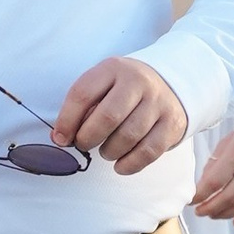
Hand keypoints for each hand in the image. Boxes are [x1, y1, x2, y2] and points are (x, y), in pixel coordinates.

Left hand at [53, 56, 187, 175]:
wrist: (169, 83)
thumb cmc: (124, 90)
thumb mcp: (102, 85)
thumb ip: (81, 107)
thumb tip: (60, 137)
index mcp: (113, 68)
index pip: (82, 94)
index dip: (66, 121)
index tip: (61, 138)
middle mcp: (138, 82)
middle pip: (107, 117)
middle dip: (88, 138)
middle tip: (84, 145)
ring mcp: (158, 102)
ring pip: (128, 136)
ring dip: (109, 151)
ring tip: (105, 151)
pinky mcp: (172, 123)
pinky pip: (149, 151)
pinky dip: (130, 164)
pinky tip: (120, 165)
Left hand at [191, 104, 233, 225]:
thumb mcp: (230, 140)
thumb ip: (216, 163)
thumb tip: (203, 187)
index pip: (215, 181)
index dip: (200, 195)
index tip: (191, 202)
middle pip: (230, 197)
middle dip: (211, 208)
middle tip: (201, 212)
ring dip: (226, 214)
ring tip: (215, 214)